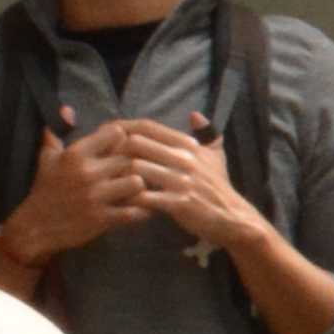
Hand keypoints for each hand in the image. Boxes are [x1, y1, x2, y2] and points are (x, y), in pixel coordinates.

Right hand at [0, 121, 154, 269]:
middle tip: (144, 168)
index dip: (125, 139)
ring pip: (137, 183)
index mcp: (75, 154)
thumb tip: (67, 109)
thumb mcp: (46, 157)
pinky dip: (142, 211)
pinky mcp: (102, 219)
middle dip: (138, 162)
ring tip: (142, 189)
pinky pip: (134, 212)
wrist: (36, 226)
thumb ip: (57, 131)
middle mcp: (87, 173)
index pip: (116, 133)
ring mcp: (95, 197)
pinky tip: (141, 209)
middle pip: (130, 158)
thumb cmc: (45, 188)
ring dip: (142, 187)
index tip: (125, 147)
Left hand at [89, 116, 270, 263]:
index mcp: (188, 145)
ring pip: (137, 168)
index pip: (148, 126)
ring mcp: (181, 181)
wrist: (233, 218)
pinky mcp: (179, 204)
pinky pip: (145, 197)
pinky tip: (121, 201)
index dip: (122, 127)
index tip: (106, 133)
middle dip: (114, 149)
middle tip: (99, 159)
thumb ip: (208, 133)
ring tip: (106, 180)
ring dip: (118, 174)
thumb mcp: (217, 156)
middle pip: (137, 143)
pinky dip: (130, 198)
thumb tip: (195, 114)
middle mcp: (184, 159)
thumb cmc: (219, 187)